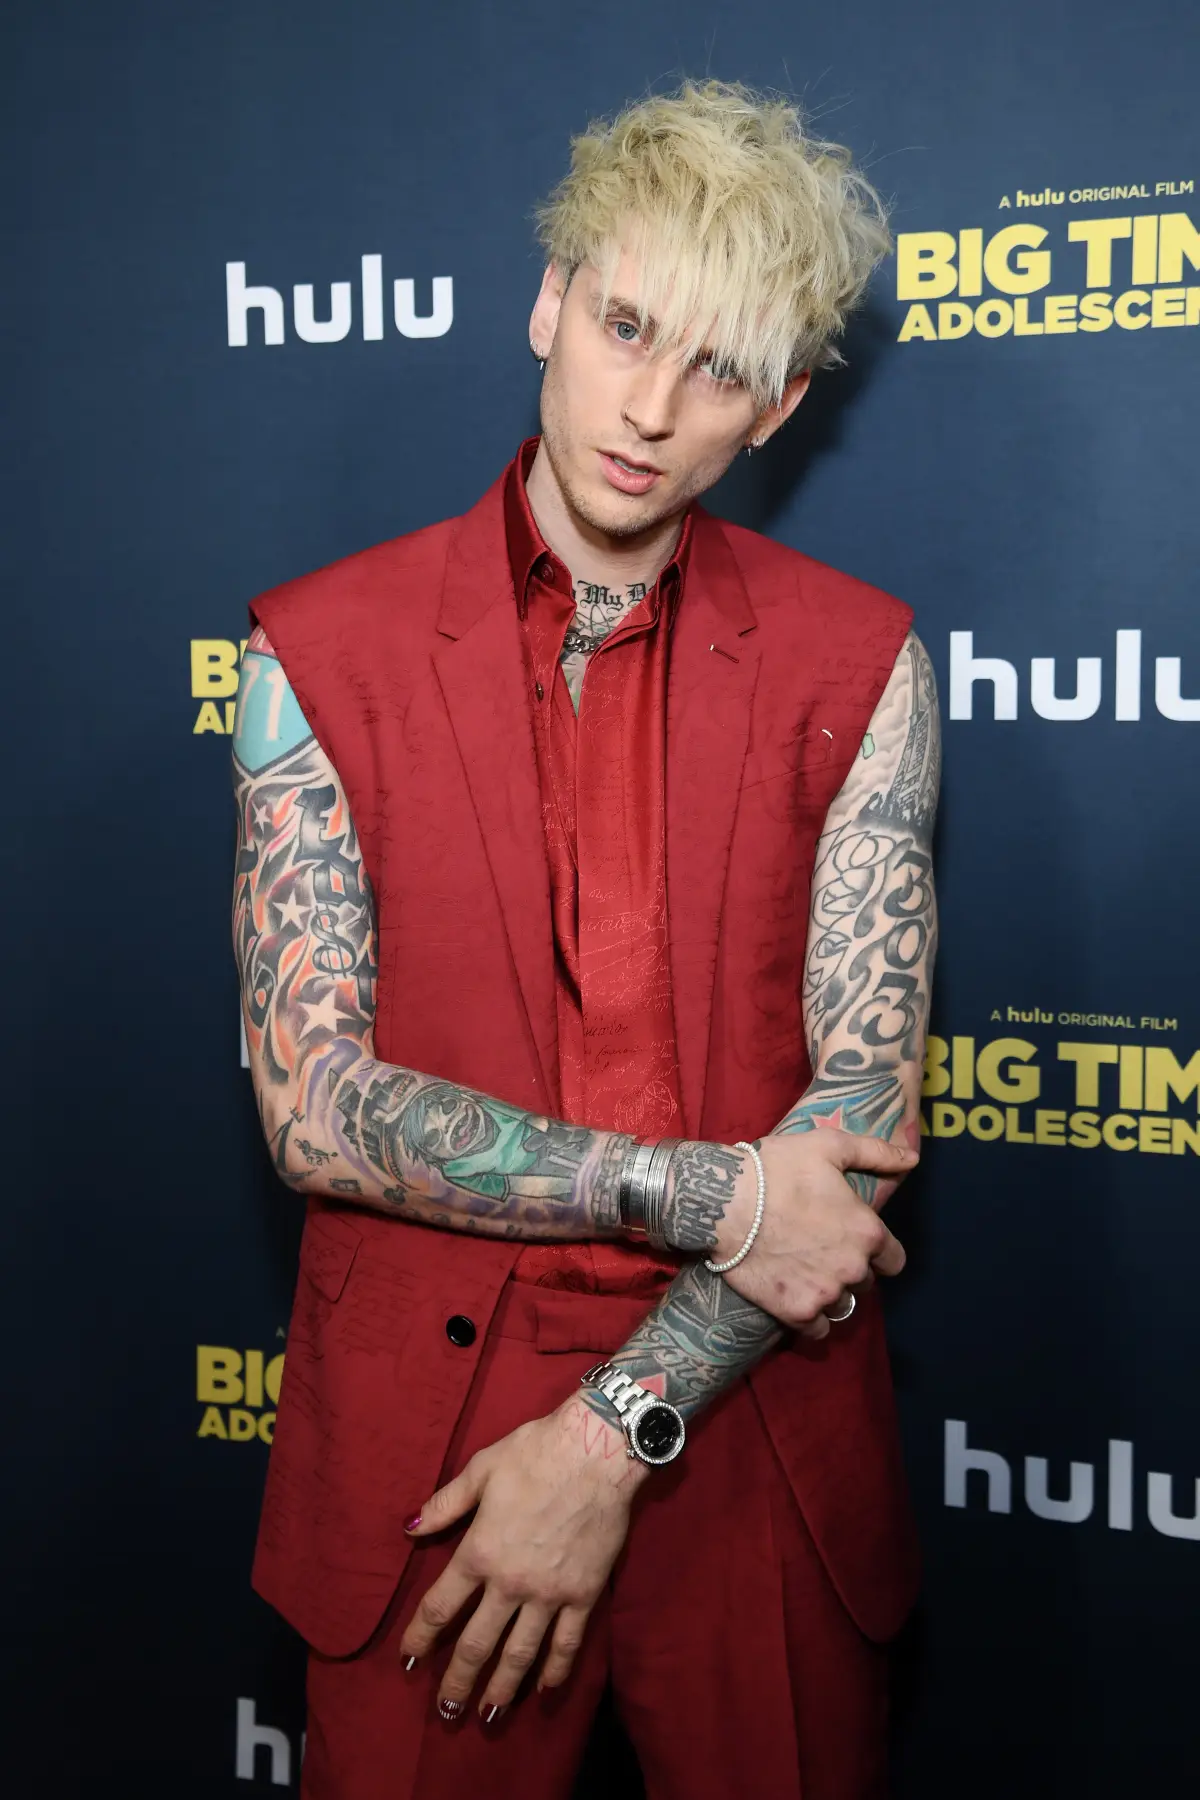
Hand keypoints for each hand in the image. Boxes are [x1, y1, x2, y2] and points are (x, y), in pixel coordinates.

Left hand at [399, 1396, 645, 1720]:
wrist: (596, 1453)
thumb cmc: (535, 1453)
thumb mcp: (481, 1470)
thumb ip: (445, 1505)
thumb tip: (409, 1528)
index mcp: (479, 1552)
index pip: (440, 1606)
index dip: (420, 1636)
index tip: (408, 1660)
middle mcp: (509, 1583)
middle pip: (476, 1643)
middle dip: (458, 1680)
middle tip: (446, 1711)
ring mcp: (548, 1594)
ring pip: (519, 1653)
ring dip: (501, 1688)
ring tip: (487, 1715)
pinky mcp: (583, 1595)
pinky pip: (567, 1642)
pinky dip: (555, 1669)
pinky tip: (544, 1689)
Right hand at [711, 1131, 913, 1332]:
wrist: (725, 1203)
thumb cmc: (777, 1169)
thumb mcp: (829, 1146)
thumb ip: (876, 1154)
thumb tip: (912, 1160)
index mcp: (867, 1232)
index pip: (895, 1260)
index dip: (879, 1251)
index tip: (856, 1242)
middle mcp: (853, 1268)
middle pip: (865, 1281)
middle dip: (849, 1268)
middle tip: (820, 1249)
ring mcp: (826, 1293)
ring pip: (843, 1305)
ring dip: (831, 1293)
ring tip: (806, 1274)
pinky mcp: (797, 1312)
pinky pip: (818, 1330)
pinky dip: (811, 1317)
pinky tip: (796, 1298)